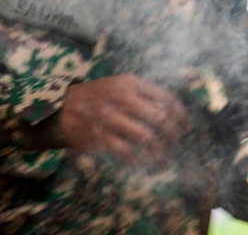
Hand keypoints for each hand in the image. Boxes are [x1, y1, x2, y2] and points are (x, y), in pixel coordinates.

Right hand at [56, 73, 190, 166]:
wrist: (61, 107)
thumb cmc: (99, 96)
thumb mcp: (121, 84)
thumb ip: (145, 93)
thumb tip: (175, 110)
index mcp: (131, 84)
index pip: (166, 98)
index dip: (181, 115)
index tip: (185, 126)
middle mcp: (122, 98)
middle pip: (161, 118)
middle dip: (174, 135)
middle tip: (177, 144)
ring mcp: (110, 118)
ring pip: (147, 137)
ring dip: (160, 151)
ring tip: (165, 158)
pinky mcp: (99, 137)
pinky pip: (126, 152)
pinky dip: (138, 160)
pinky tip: (143, 164)